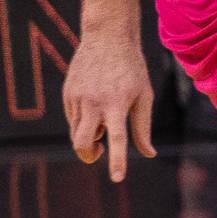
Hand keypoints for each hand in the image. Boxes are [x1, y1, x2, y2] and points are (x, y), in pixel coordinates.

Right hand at [63, 34, 153, 183]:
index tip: (117, 178)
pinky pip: (72, 118)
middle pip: (82, 143)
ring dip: (89, 137)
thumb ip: (142, 127)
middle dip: (89, 155)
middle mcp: (93, 103)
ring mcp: (76, 98)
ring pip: (76, 132)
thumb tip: (149, 154)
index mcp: (117, 104)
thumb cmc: (132, 69)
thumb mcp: (144, 96)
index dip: (117, 160)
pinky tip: (95, 106)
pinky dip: (84, 122)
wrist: (107, 38)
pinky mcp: (67, 94)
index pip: (117, 139)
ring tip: (105, 122)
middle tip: (100, 153)